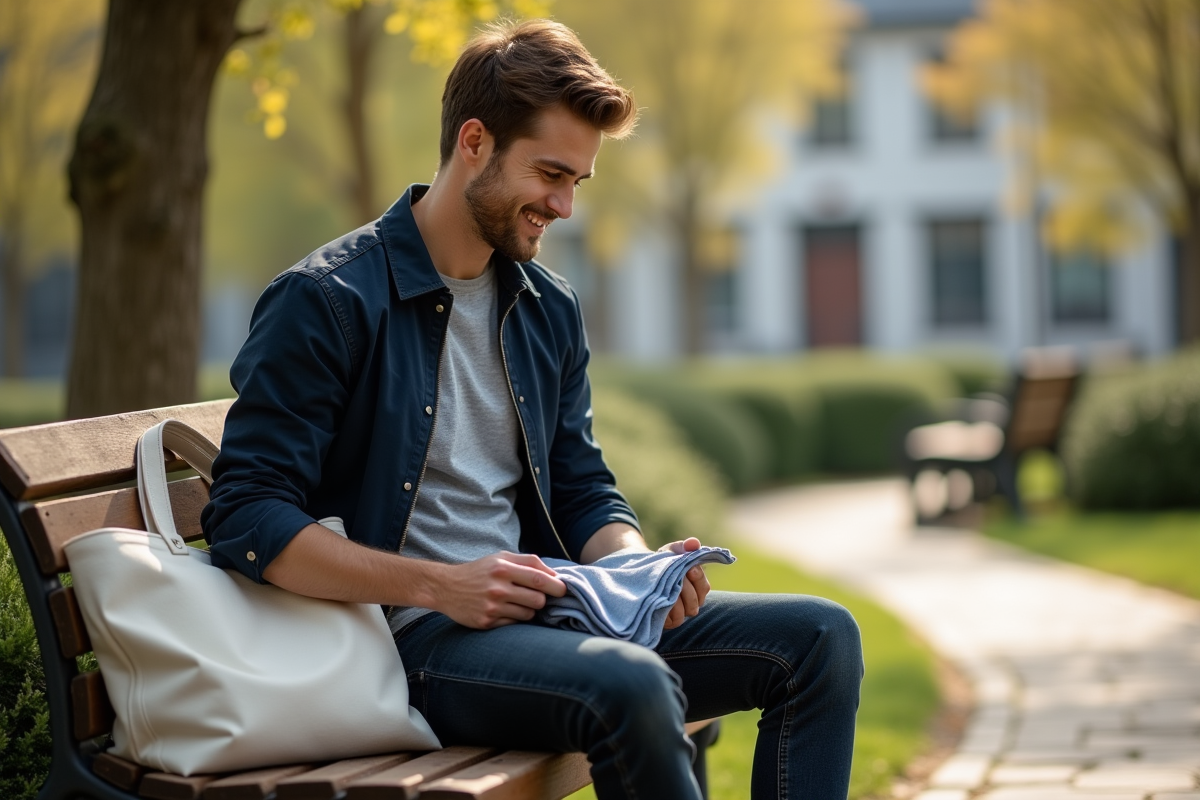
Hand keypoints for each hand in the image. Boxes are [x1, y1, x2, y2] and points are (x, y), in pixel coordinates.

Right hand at [434, 552, 566, 629]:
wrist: (446, 587)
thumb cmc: (479, 571)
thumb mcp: (500, 557)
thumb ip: (527, 561)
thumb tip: (554, 574)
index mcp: (503, 568)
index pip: (539, 578)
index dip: (557, 585)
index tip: (563, 589)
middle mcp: (498, 588)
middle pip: (538, 600)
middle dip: (543, 599)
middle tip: (538, 597)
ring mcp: (492, 607)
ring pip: (529, 614)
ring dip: (529, 609)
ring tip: (518, 602)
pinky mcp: (486, 622)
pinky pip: (514, 623)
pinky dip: (515, 618)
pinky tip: (505, 610)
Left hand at [658, 537, 710, 629]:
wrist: (645, 573)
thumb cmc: (663, 562)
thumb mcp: (672, 551)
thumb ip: (684, 546)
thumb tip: (694, 543)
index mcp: (697, 586)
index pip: (705, 587)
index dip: (698, 578)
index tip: (689, 569)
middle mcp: (692, 601)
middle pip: (695, 600)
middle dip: (683, 588)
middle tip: (673, 578)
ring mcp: (682, 612)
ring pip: (686, 612)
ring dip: (675, 599)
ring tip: (664, 589)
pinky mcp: (670, 621)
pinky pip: (674, 620)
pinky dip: (667, 610)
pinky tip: (659, 600)